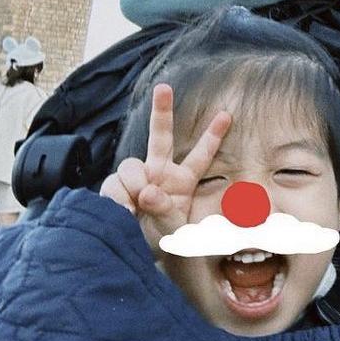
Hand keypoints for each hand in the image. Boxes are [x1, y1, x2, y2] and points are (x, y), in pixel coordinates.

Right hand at [99, 84, 231, 253]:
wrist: (136, 253)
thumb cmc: (164, 240)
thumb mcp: (174, 230)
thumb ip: (166, 211)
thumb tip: (148, 191)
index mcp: (183, 180)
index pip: (201, 155)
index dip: (212, 135)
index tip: (226, 115)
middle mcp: (160, 172)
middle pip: (160, 135)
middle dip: (162, 110)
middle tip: (163, 87)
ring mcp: (137, 178)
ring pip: (131, 165)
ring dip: (133, 183)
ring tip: (136, 206)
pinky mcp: (115, 189)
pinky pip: (113, 184)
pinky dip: (116, 197)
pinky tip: (123, 211)